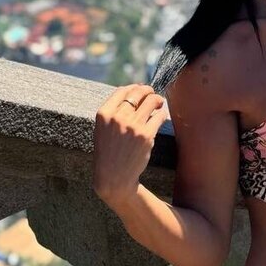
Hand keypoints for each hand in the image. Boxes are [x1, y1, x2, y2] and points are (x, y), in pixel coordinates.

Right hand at [93, 84, 167, 209]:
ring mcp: (133, 126)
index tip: (140, 89)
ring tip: (159, 103)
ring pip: (152, 100)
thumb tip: (134, 89)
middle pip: (139, 92)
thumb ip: (114, 111)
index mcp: (104, 114)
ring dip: (158, 100)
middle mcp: (117, 117)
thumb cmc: (109, 152)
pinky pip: (160, 116)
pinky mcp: (146, 135)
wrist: (114, 177)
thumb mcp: (103, 129)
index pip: (122, 90)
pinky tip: (160, 116)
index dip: (134, 87)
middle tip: (153, 95)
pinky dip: (162, 114)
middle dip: (148, 91)